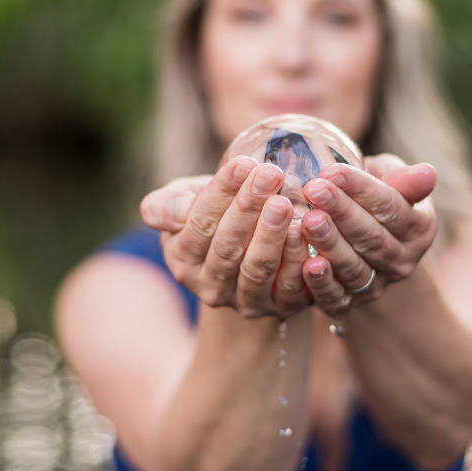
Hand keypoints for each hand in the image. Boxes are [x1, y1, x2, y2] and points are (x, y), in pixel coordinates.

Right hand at [140, 158, 312, 318]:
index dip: (221, 193)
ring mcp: (245, 301)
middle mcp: (210, 286)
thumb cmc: (212, 214)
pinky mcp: (279, 307)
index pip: (200, 224)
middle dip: (249, 207)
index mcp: (182, 259)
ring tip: (284, 202)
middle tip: (270, 174)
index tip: (243, 163)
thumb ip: (165, 205)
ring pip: (256, 269)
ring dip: (271, 235)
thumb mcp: (182, 203)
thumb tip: (178, 209)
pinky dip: (297, 261)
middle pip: (228, 246)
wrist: (248, 248)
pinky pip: (288, 287)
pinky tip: (306, 234)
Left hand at [298, 155, 437, 317]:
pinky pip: (336, 298)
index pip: (391, 208)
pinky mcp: (349, 304)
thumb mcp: (390, 180)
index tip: (332, 170)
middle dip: (341, 212)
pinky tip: (307, 266)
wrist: (358, 237)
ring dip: (330, 244)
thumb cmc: (371, 197)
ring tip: (309, 221)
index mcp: (419, 228)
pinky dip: (322, 284)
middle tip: (314, 189)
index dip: (361, 189)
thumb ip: (403, 179)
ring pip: (354, 267)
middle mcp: (402, 261)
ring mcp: (377, 285)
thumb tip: (426, 173)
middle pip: (371, 237)